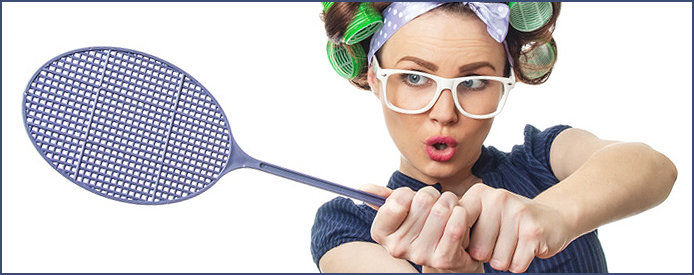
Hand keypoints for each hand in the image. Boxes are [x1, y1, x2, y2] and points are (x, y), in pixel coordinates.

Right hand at [360, 184, 482, 272]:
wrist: (449, 255)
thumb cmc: (424, 226)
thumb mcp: (403, 211)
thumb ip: (384, 198)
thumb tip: (364, 187)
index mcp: (381, 233)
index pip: (397, 199)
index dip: (409, 193)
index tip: (412, 200)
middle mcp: (396, 248)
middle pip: (422, 201)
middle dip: (433, 195)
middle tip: (436, 203)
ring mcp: (419, 256)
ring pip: (441, 210)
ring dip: (451, 202)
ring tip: (450, 210)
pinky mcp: (443, 260)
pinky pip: (455, 226)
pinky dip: (461, 214)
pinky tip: (459, 217)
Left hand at [460, 183, 573, 272]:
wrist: (553, 217)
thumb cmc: (508, 220)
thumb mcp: (483, 213)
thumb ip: (460, 222)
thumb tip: (444, 242)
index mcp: (480, 193)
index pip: (457, 229)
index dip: (464, 244)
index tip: (472, 242)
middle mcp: (498, 198)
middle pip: (478, 251)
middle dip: (488, 255)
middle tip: (500, 241)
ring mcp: (518, 213)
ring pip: (498, 261)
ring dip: (505, 260)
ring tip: (513, 243)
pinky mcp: (535, 231)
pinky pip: (516, 265)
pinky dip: (519, 264)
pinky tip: (525, 248)